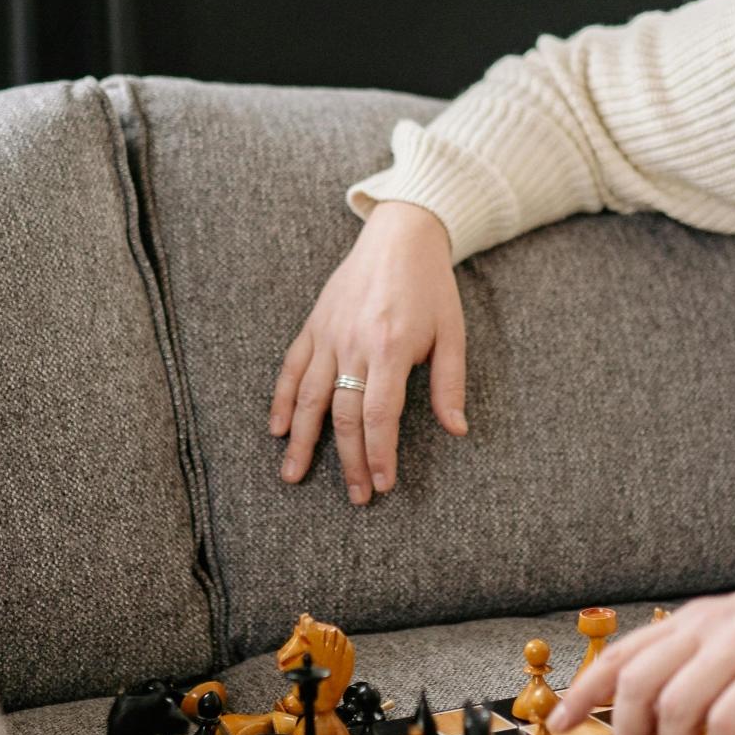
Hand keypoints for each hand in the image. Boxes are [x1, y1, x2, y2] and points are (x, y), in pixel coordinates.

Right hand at [269, 201, 466, 504]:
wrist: (399, 236)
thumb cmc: (431, 287)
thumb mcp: (452, 333)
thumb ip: (451, 384)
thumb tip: (458, 430)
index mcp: (391, 347)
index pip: (380, 414)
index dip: (379, 453)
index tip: (382, 485)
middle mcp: (354, 343)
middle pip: (344, 414)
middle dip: (349, 460)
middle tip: (355, 497)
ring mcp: (328, 334)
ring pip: (309, 397)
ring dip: (301, 441)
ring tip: (293, 476)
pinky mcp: (313, 326)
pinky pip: (291, 368)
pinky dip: (281, 400)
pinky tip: (277, 429)